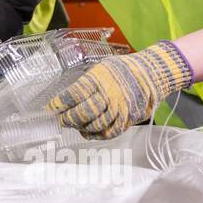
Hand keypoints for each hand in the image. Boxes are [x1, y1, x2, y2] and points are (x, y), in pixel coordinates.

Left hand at [47, 41, 193, 138]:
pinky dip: (96, 135)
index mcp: (99, 79)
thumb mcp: (102, 67)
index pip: (73, 94)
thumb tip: (67, 98)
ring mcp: (119, 108)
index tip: (51, 108)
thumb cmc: (123, 69)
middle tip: (61, 119)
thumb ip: (86, 82)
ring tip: (74, 125)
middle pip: (82, 112)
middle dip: (68, 119)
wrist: (152, 73)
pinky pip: (109, 132)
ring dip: (81, 127)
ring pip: (95, 125)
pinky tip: (88, 132)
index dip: (59, 104)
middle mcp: (109, 94)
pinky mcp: (128, 119)